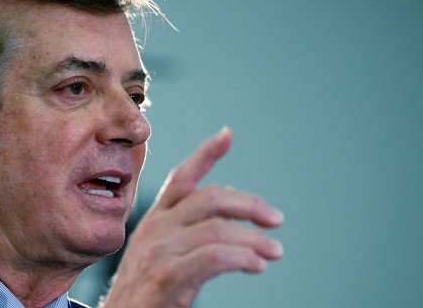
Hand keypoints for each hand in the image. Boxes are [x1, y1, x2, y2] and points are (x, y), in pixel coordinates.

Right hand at [101, 128, 283, 307]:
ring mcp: (159, 251)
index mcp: (156, 218)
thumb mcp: (161, 250)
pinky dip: (241, 257)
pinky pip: (214, 257)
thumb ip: (187, 229)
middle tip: (275, 220)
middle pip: (210, 198)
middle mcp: (155, 227)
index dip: (205, 154)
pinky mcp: (167, 277)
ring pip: (218, 228)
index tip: (227, 135)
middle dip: (249, 205)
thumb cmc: (146, 288)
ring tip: (273, 251)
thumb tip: (231, 218)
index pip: (181, 177)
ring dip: (254, 238)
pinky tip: (255, 265)